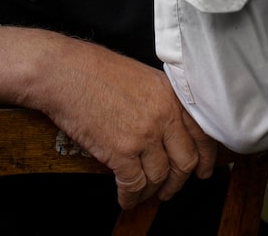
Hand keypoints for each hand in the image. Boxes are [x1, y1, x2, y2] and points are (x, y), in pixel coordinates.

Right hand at [0, 27, 216, 209]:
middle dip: (178, 181)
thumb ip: (160, 101)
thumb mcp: (139, 76)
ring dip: (151, 191)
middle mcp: (162, 115)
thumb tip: (169, 130)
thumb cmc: (92, 69)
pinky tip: (124, 198)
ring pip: (160, 178)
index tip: (204, 170)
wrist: (61, 72)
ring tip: (141, 193)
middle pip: (185, 161)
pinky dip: (130, 196)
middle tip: (170, 189)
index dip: (206, 157)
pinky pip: (134, 185)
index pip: (201, 133)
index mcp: (169, 93)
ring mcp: (143, 135)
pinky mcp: (121, 153)